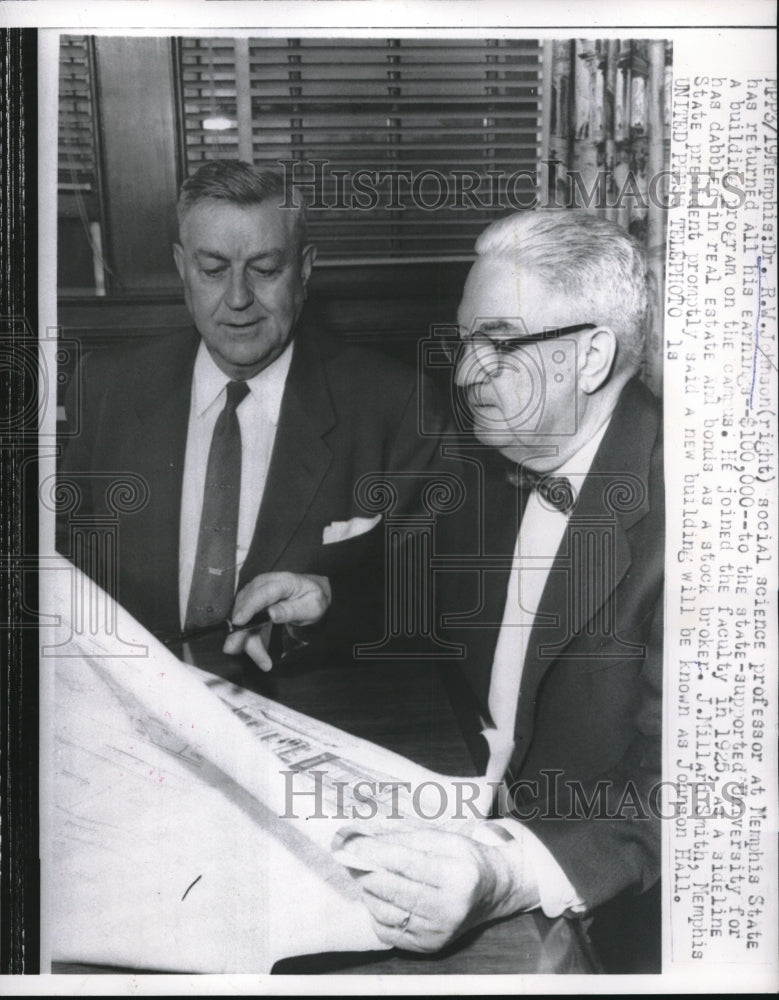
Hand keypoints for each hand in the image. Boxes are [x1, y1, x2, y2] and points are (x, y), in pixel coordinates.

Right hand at [223, 572, 330, 670]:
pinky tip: (260, 656)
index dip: (249, 607)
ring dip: (247, 640)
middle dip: (242, 631)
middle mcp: (264, 584)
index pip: (262, 593)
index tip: (239, 622)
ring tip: (264, 661)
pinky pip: (244, 623)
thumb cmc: (312, 599)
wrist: (312, 592)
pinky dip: (249, 640)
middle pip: (246, 606)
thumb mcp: (311, 606)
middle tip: (240, 651)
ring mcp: (255, 592)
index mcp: (283, 582)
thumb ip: (291, 610)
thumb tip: (271, 613)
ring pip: (241, 616)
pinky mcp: (250, 603)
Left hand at [332, 824, 538, 952]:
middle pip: (392, 889)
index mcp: (458, 876)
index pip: (406, 863)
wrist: (493, 892)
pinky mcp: (428, 947)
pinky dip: (376, 911)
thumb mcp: (443, 839)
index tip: (350, 842)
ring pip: (385, 911)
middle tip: (352, 856)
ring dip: (368, 891)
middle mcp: (450, 909)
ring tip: (366, 873)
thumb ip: (404, 840)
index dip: (374, 852)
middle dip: (366, 870)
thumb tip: (363, 840)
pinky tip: (380, 896)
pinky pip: (387, 931)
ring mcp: (438, 932)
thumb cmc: (465, 859)